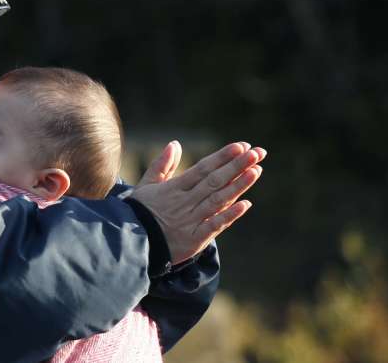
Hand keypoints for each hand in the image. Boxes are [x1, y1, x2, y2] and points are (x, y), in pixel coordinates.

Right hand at [129, 140, 265, 263]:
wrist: (130, 243)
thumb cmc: (139, 212)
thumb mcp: (146, 186)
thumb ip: (162, 165)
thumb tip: (174, 144)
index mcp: (174, 188)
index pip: (202, 169)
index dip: (222, 157)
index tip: (241, 146)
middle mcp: (185, 202)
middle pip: (214, 181)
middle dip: (236, 166)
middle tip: (257, 153)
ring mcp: (191, 220)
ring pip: (218, 199)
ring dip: (238, 185)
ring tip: (256, 170)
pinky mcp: (194, 238)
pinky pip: (214, 225)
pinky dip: (229, 215)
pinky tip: (245, 204)